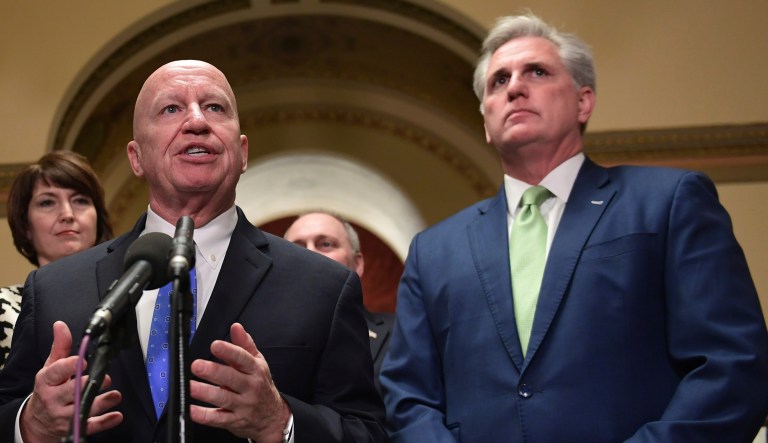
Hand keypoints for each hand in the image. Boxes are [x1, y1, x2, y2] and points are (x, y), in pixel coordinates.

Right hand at [20, 321, 122, 442]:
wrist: (36, 422)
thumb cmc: (48, 390)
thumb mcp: (50, 368)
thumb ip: (60, 348)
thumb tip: (60, 325)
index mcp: (47, 381)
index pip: (56, 373)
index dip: (69, 367)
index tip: (82, 361)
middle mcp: (53, 399)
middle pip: (71, 392)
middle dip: (88, 384)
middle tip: (104, 378)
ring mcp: (63, 416)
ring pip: (82, 409)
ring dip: (101, 402)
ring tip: (115, 395)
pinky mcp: (73, 428)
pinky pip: (90, 426)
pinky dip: (105, 422)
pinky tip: (116, 415)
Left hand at [190, 323, 290, 442]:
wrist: (272, 417)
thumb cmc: (261, 386)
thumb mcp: (258, 363)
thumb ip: (245, 345)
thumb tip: (236, 327)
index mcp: (255, 370)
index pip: (242, 359)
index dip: (229, 351)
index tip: (215, 345)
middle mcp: (250, 387)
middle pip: (231, 378)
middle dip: (213, 371)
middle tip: (197, 365)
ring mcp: (243, 405)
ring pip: (223, 398)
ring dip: (206, 392)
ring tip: (190, 386)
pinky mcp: (234, 421)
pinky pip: (218, 419)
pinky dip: (204, 416)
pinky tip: (192, 410)